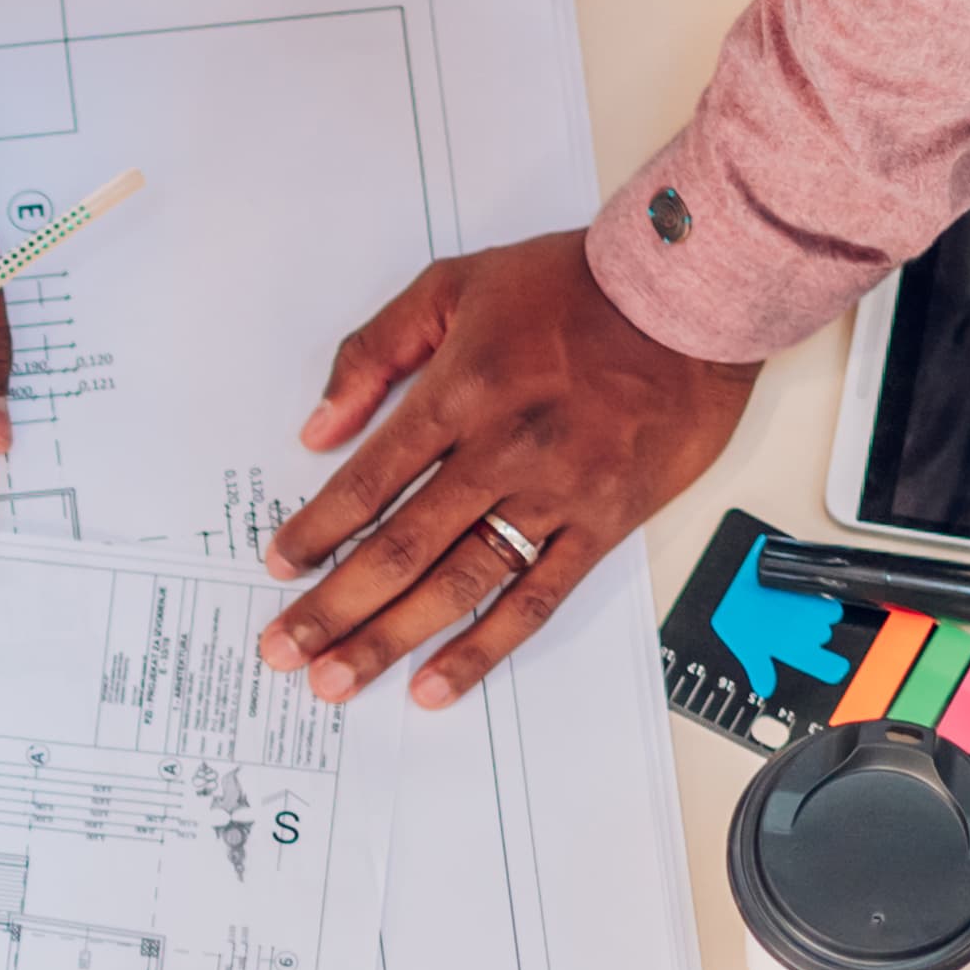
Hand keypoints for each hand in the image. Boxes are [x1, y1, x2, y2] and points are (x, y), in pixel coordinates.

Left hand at [260, 229, 758, 709]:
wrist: (691, 294)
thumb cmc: (575, 284)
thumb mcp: (455, 284)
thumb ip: (377, 350)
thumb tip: (319, 426)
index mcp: (460, 393)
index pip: (368, 481)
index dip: (316, 531)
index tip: (278, 566)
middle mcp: (502, 453)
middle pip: (401, 547)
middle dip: (333, 607)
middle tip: (282, 652)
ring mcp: (554, 496)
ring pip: (458, 584)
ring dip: (390, 639)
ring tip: (337, 681)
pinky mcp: (602, 525)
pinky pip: (534, 600)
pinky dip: (482, 648)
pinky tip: (435, 685)